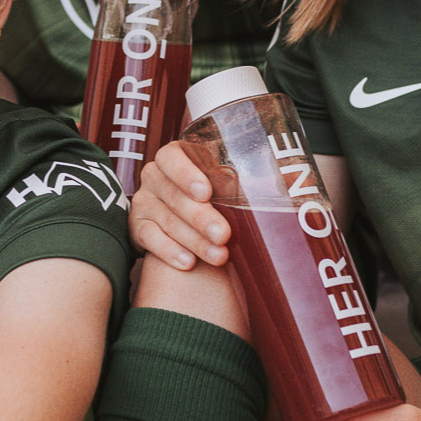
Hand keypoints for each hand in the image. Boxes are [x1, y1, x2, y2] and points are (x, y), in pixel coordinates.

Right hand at [129, 141, 232, 270]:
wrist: (189, 225)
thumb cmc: (215, 198)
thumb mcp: (226, 186)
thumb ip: (243, 185)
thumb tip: (283, 183)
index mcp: (176, 157)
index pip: (172, 157)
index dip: (186, 173)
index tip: (206, 192)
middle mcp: (155, 176)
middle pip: (174, 194)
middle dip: (200, 217)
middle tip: (223, 234)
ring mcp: (143, 201)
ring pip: (165, 219)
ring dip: (193, 240)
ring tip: (218, 256)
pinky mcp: (136, 226)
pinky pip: (149, 238)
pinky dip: (169, 251)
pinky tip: (188, 262)